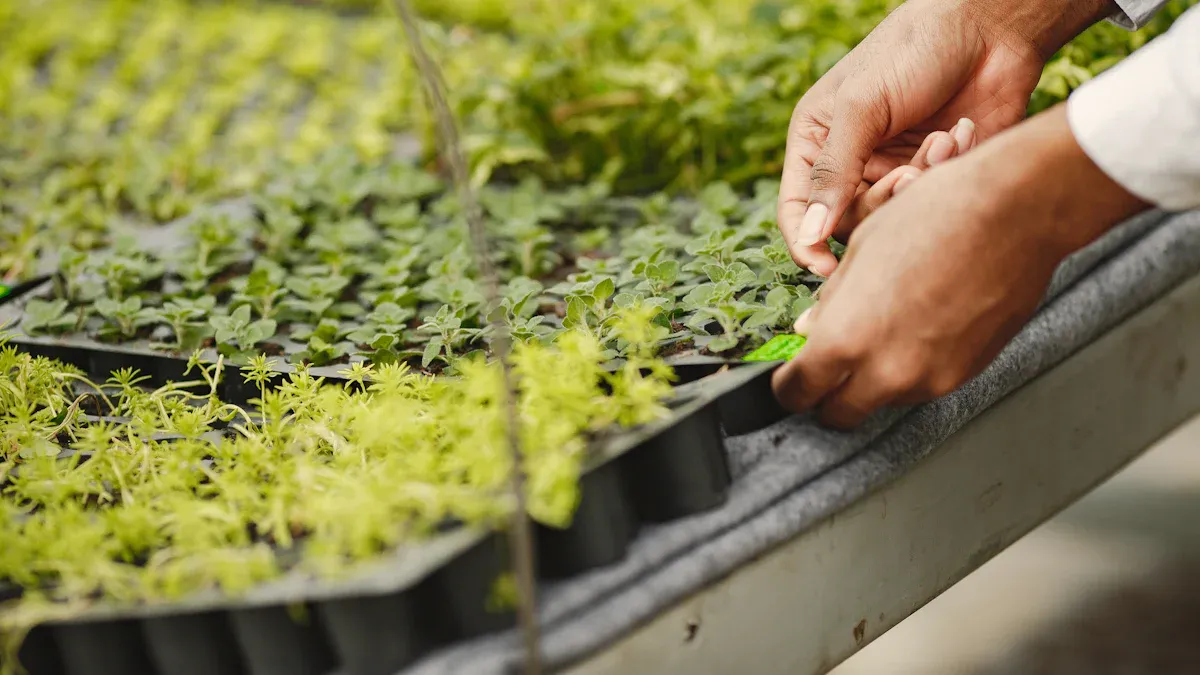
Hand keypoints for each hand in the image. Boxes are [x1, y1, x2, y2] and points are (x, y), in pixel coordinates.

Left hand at [770, 105, 1149, 428]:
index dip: (788, 385)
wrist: (1016, 210)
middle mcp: (886, 372)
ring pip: (881, 400)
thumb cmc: (936, 215)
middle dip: (825, 397)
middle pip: (837, 415)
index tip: (791, 376)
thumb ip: (830, 303)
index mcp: (846, 339)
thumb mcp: (862, 251)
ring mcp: (929, 379)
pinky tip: (920, 324)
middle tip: (827, 370)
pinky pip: (921, 384)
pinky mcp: (964, 374)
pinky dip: (910, 368)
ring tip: (886, 327)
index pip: (798, 392)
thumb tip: (809, 329)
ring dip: (872, 380)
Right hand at [778, 0, 1117, 275]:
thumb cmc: (914, 50)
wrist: (990, 28)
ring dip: (920, 183)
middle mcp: (850, 161)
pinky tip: (963, 132)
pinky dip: (947, 170)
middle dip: (881, 202)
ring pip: (891, 216)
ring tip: (943, 143)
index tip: (827, 271)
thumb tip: (809, 237)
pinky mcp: (933, 173)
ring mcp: (891, 169)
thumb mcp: (861, 107)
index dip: (806, 244)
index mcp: (816, 141)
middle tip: (909, 177)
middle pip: (847, 221)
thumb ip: (833, 173)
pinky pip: (930, 201)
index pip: (797, 209)